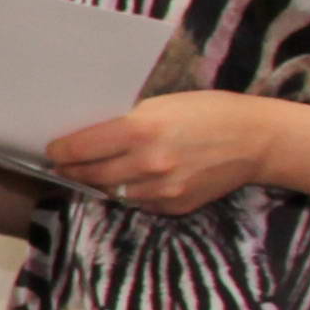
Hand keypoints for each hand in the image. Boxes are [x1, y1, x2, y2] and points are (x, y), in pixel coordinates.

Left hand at [45, 90, 309, 217]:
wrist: (257, 139)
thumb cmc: (209, 111)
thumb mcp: (163, 104)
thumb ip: (127, 122)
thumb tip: (90, 134)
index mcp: (141, 129)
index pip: (82, 147)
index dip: (61, 150)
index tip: (52, 149)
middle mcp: (147, 162)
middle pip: (91, 173)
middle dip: (72, 169)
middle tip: (61, 164)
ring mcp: (161, 188)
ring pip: (112, 191)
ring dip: (99, 182)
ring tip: (89, 172)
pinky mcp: (174, 205)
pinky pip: (138, 202)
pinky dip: (129, 192)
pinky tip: (129, 180)